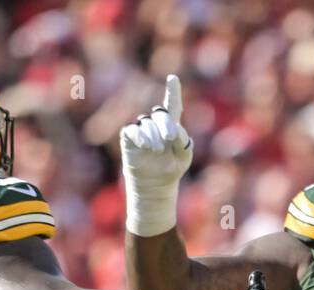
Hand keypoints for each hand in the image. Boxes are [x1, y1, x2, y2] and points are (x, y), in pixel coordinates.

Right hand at [120, 74, 193, 236]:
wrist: (155, 188)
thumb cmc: (171, 171)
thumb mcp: (184, 157)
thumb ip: (184, 141)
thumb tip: (174, 130)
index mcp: (171, 126)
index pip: (172, 105)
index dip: (172, 91)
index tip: (173, 79)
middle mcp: (156, 126)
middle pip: (159, 114)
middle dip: (165, 123)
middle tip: (170, 137)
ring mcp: (142, 131)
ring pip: (146, 122)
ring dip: (153, 134)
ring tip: (157, 149)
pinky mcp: (129, 138)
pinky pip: (133, 130)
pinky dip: (140, 135)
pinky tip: (147, 145)